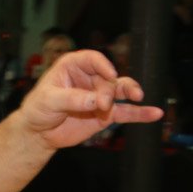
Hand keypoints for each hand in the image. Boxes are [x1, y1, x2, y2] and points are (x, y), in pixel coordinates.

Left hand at [17, 50, 160, 149]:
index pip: (93, 59)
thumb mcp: (49, 101)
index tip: (109, 75)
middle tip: (103, 104)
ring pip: (121, 91)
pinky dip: (140, 113)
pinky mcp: (106, 114)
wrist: (38, 132)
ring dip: (130, 92)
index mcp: (73, 66)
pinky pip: (126, 112)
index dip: (102, 65)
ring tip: (137, 96)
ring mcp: (100, 96)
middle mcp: (90, 78)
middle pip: (108, 78)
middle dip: (109, 90)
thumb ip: (72, 99)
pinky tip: (154, 113)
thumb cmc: (38, 109)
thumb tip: (96, 101)